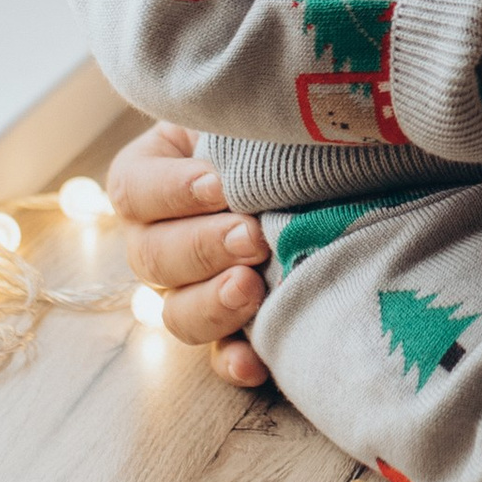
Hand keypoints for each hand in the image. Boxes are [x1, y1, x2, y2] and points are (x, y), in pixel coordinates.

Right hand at [104, 119, 273, 387]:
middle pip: (149, 257)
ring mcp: (193, 288)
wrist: (348, 169)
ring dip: (210, 305)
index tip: (220, 183)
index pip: (133, 189)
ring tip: (252, 289)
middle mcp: (163, 237)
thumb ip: (236, 126)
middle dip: (201, 247)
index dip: (170, 191)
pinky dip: (234, 362)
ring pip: (175, 313)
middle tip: (251, 237)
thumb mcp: (254, 117)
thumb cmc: (290, 131)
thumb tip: (231, 144)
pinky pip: (219, 355)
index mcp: (156, 176)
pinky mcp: (232, 328)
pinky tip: (255, 363)